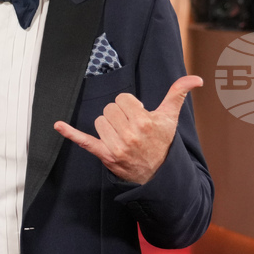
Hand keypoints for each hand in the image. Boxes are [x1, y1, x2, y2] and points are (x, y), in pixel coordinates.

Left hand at [54, 75, 202, 184]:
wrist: (158, 174)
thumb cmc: (162, 143)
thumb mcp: (170, 118)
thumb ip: (178, 94)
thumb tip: (196, 79)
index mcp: (145, 121)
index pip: (122, 99)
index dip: (128, 106)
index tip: (137, 116)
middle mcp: (130, 134)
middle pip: (109, 109)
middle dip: (118, 115)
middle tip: (130, 128)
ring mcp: (116, 146)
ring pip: (100, 120)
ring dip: (108, 126)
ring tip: (122, 136)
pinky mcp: (105, 155)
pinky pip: (84, 141)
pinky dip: (70, 133)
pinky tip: (58, 125)